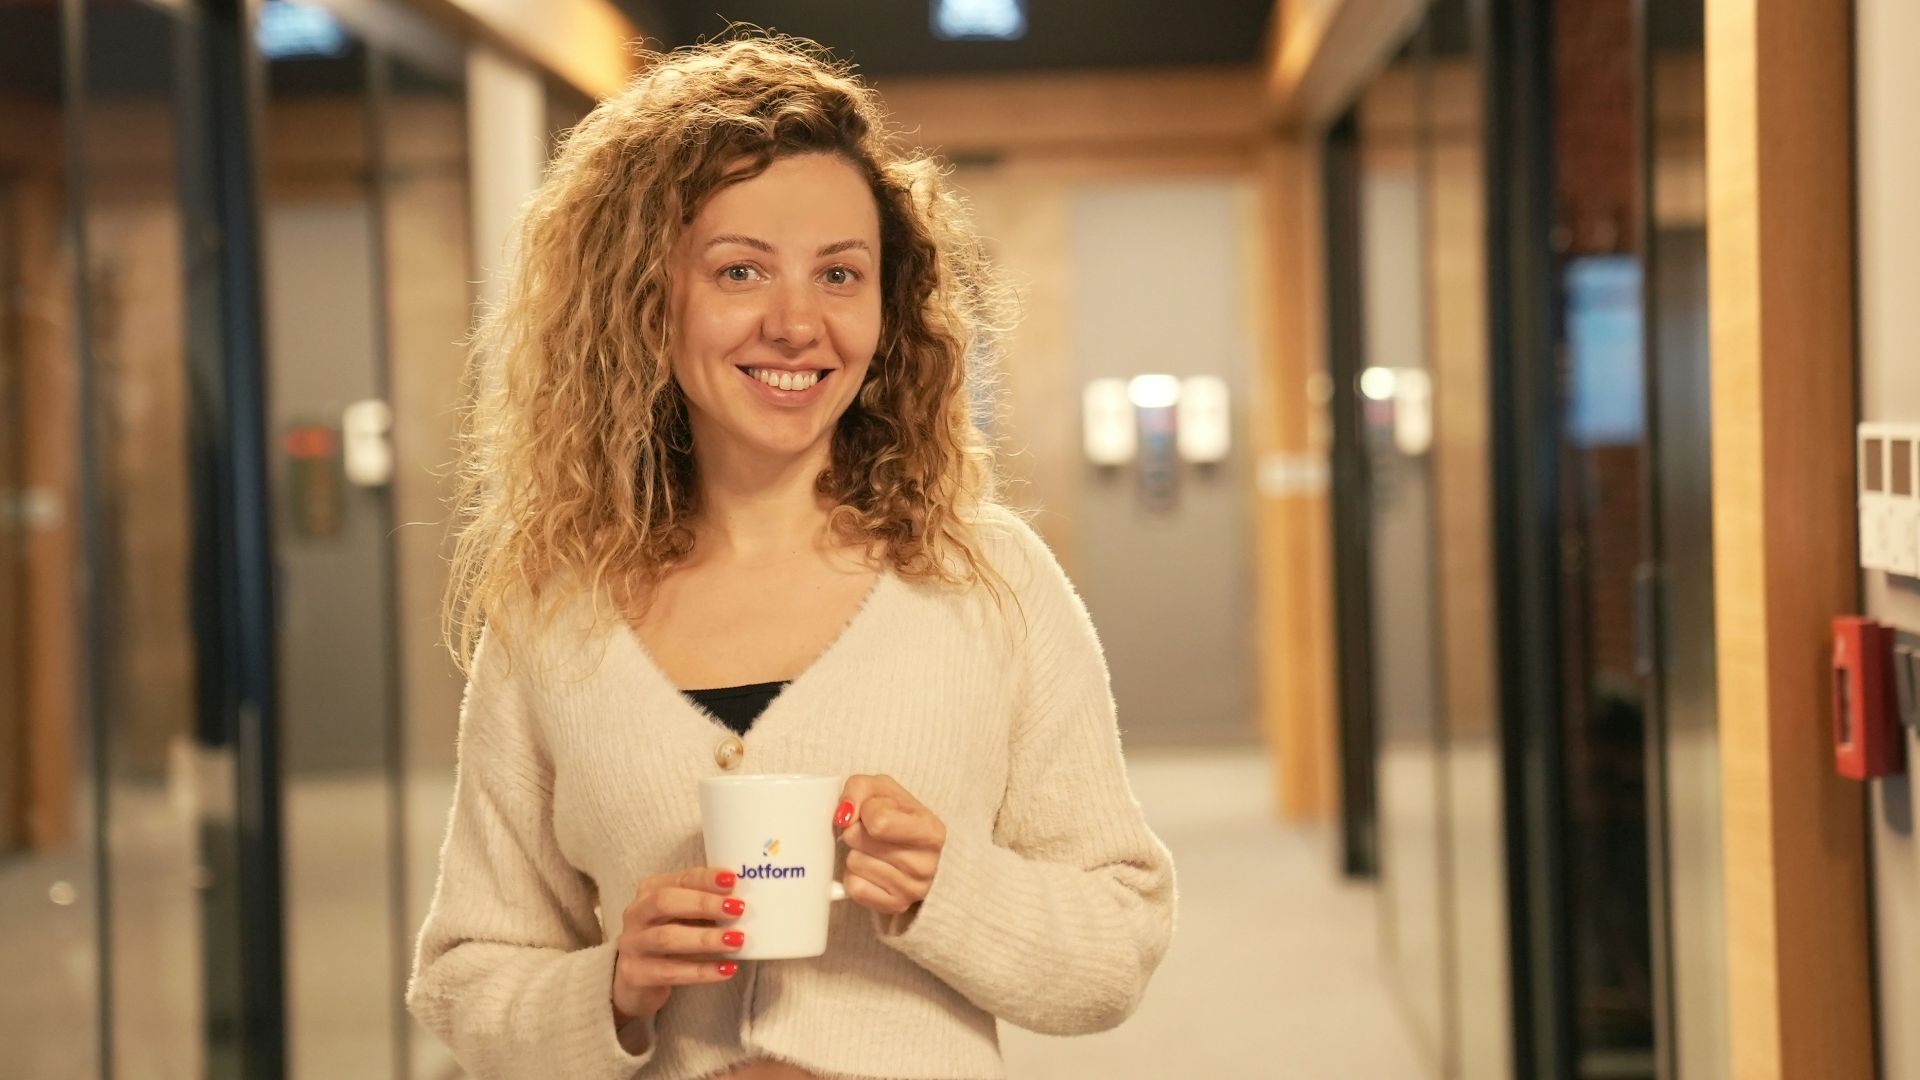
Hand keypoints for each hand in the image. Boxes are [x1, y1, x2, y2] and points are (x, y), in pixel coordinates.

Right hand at [611, 866, 747, 1050]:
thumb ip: (706, 907)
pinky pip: (670, 972)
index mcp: (650, 891)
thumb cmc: (668, 938)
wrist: (636, 980)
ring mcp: (632, 944)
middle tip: (737, 909)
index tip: (733, 880)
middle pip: (665, 902)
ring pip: (667, 938)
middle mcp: (636, 914)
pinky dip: (701, 971)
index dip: (706, 879)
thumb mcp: (683, 917)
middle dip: (703, 903)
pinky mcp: (635, 974)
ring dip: (706, 938)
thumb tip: (745, 902)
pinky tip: (726, 970)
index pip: (679, 879)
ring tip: (737, 941)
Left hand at [834, 774, 946, 915]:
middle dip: (856, 831)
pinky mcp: (895, 906)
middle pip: (858, 840)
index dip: (865, 810)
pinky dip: (854, 876)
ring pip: (853, 863)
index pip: (877, 821)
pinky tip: (870, 870)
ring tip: (872, 850)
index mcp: (931, 831)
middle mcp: (926, 865)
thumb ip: (859, 789)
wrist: (915, 850)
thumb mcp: (882, 789)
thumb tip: (843, 816)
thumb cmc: (897, 815)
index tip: (874, 811)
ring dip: (855, 852)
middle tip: (872, 833)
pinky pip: (854, 888)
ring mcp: (912, 890)